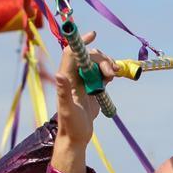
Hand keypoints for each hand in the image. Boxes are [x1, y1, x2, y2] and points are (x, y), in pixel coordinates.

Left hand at [54, 31, 115, 145]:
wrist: (77, 137)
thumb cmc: (71, 125)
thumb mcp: (67, 110)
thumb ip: (63, 92)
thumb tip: (59, 74)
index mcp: (66, 77)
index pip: (72, 53)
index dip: (81, 42)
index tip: (93, 35)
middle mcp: (74, 76)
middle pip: (89, 57)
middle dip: (102, 60)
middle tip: (111, 74)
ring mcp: (84, 81)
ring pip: (97, 64)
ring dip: (107, 65)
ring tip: (114, 76)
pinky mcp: (92, 88)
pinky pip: (101, 73)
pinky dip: (109, 72)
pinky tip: (113, 78)